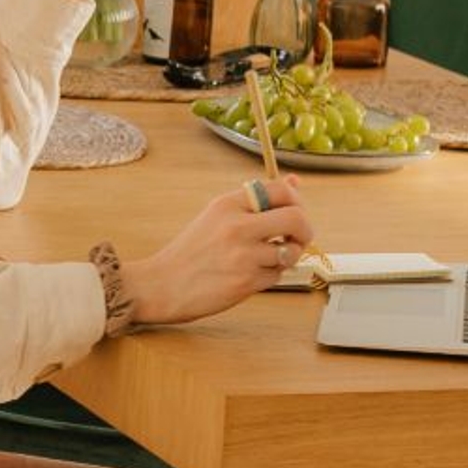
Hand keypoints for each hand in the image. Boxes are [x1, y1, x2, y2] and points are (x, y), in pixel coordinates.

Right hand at [124, 177, 319, 326]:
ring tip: (270, 258)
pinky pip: (277, 275)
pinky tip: (251, 274)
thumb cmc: (190, 252)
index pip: (280, 190)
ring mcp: (242, 255)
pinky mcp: (245, 282)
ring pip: (290, 251)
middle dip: (305, 231)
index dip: (296, 201)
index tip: (294, 212)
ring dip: (287, 257)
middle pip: (296, 218)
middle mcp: (237, 226)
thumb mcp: (217, 216)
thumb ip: (255, 201)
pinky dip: (270, 276)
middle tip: (297, 238)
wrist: (162, 285)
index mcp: (228, 204)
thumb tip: (295, 182)